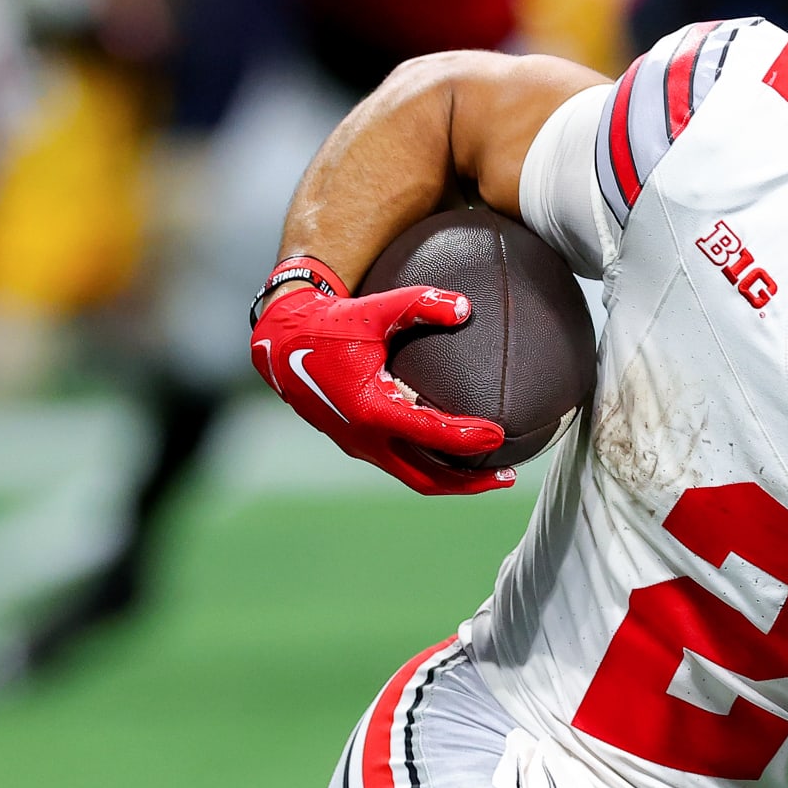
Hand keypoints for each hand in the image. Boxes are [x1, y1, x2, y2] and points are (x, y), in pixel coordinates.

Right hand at [251, 284, 511, 495]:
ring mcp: (359, 446)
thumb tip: (466, 307)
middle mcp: (365, 438)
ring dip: (453, 480)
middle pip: (427, 478)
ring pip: (414, 477)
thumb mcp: (373, 309)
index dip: (467, 438)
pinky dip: (433, 465)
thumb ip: (420, 304)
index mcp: (370, 409)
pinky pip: (402, 464)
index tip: (499, 435)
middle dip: (470, 483)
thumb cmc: (329, 323)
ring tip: (492, 474)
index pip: (430, 433)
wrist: (280, 343)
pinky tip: (457, 453)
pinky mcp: (358, 444)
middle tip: (508, 476)